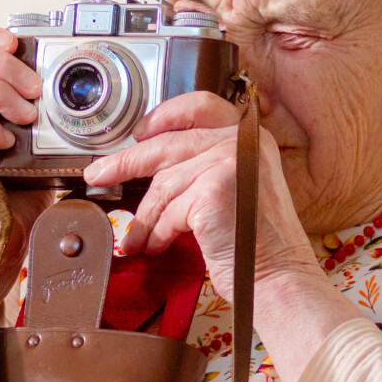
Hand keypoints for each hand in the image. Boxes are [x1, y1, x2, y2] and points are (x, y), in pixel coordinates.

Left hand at [81, 91, 318, 302]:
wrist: (281, 277)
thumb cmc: (260, 243)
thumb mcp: (240, 187)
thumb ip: (207, 165)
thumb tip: (156, 165)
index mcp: (251, 138)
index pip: (200, 104)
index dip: (164, 115)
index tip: (140, 131)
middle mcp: (241, 144)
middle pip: (168, 145)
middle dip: (126, 162)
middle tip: (100, 173)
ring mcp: (227, 164)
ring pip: (163, 184)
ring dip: (145, 216)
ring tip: (138, 237)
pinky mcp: (212, 191)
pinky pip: (168, 210)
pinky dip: (158, 233)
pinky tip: (157, 245)